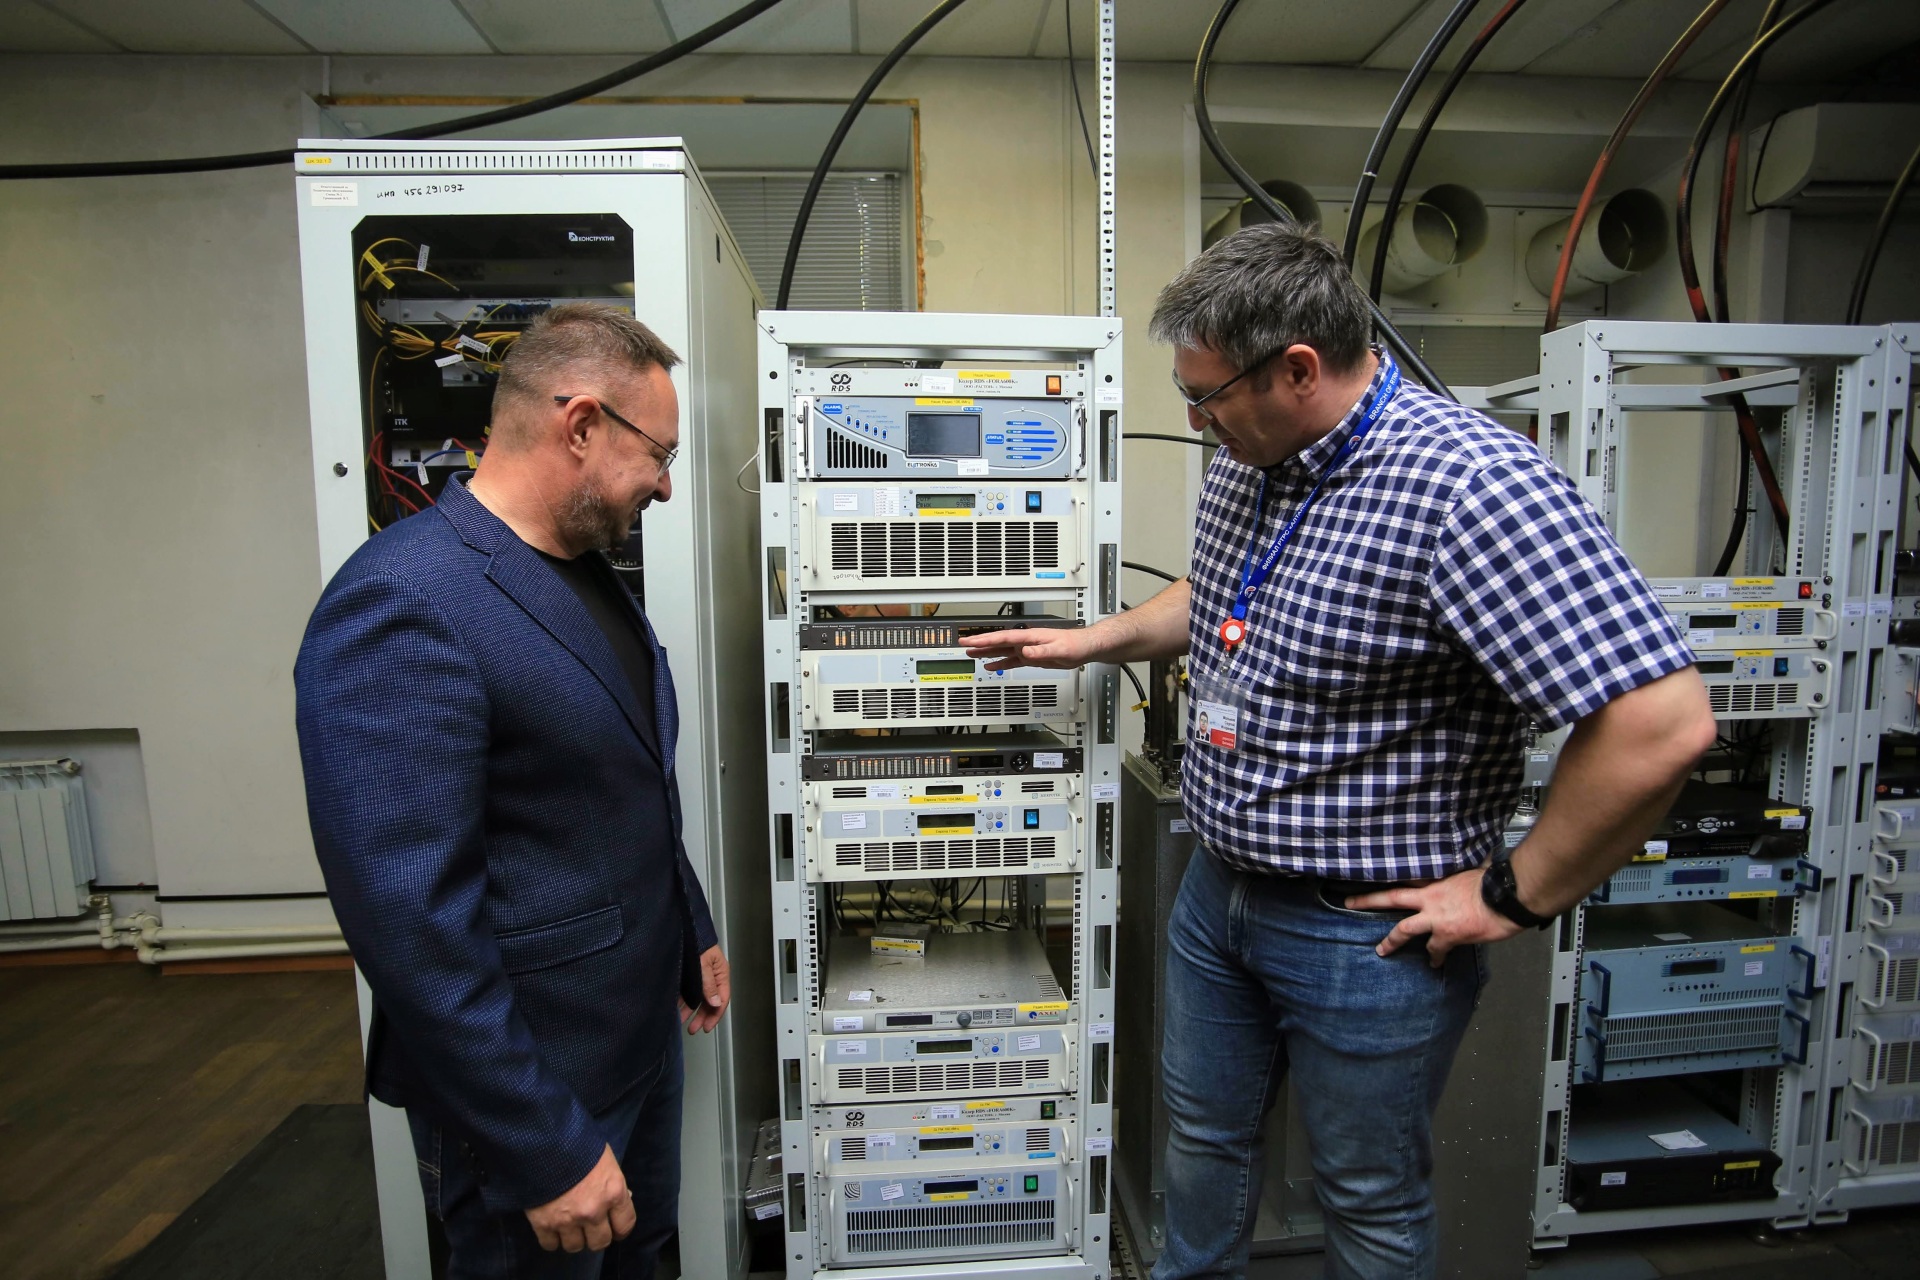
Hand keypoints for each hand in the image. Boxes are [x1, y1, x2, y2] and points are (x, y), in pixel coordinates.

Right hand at [525, 1144, 633, 1252]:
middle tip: (590, 1229)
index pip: (625, 1225)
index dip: (620, 1229)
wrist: (543, 1141)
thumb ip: (613, 1183)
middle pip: (600, 1242)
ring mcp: (568, 1220)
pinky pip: (550, 1245)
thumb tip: (621, 1199)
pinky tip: (552, 1229)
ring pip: (575, 1247)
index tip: (615, 1229)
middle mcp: (594, 1211)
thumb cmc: (579, 1144)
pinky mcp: (544, 1224)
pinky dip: (551, 1240)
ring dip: (574, 1239)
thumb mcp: (606, 1160)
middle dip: (596, 1237)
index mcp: (613, 1192)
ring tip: (569, 1228)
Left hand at [680, 944, 729, 1033]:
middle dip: (702, 1017)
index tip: (707, 1027)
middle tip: (694, 1029)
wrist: (686, 930)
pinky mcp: (691, 975)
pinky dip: (683, 1001)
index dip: (715, 1015)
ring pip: (698, 999)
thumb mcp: (703, 966)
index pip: (722, 999)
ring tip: (683, 1022)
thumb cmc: (697, 943)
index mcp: (721, 974)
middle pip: (710, 1002)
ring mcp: (702, 977)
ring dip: (691, 1011)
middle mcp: (713, 977)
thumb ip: (709, 985)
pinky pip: (689, 992)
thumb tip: (716, 1003)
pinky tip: (677, 1009)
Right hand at [961, 626, 1099, 672]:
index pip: (1002, 637)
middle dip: (979, 643)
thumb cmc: (1074, 645)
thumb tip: (1024, 652)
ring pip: (1002, 650)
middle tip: (963, 645)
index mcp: (1029, 637)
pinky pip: (1011, 660)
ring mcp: (1027, 649)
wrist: (1083, 648)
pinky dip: (1000, 663)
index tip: (971, 641)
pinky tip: (991, 666)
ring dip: (987, 652)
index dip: (985, 639)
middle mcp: (1025, 641)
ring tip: (971, 655)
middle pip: (997, 641)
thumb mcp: (1058, 650)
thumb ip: (1040, 652)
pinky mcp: (1031, 658)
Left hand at [1346, 867, 1522, 966]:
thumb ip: (1462, 869)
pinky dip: (1435, 957)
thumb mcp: (1473, 867)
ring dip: (1390, 941)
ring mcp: (1436, 917)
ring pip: (1404, 929)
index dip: (1384, 875)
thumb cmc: (1495, 880)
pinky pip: (1436, 949)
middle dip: (1367, 900)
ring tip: (1381, 950)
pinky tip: (1435, 963)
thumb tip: (1472, 859)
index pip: (1404, 875)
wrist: (1507, 897)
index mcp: (1436, 879)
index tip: (1367, 873)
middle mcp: (1430, 897)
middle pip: (1391, 897)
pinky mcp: (1447, 934)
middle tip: (1348, 902)